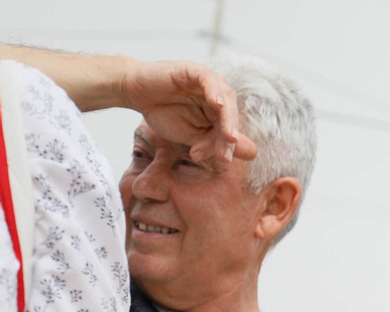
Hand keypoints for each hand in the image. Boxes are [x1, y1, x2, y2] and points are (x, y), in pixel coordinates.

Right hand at [119, 61, 257, 166]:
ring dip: (226, 120)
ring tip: (229, 136)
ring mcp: (208, 82)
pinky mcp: (194, 71)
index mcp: (220, 112)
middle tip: (226, 154)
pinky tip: (217, 104)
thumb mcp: (193, 135)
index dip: (227, 146)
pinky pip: (208, 79)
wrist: (136, 94)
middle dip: (228, 138)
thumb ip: (217, 142)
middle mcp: (219, 96)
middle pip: (230, 117)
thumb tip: (252, 154)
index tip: (222, 161)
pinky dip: (215, 91)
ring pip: (225, 100)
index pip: (230, 130)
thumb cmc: (164, 113)